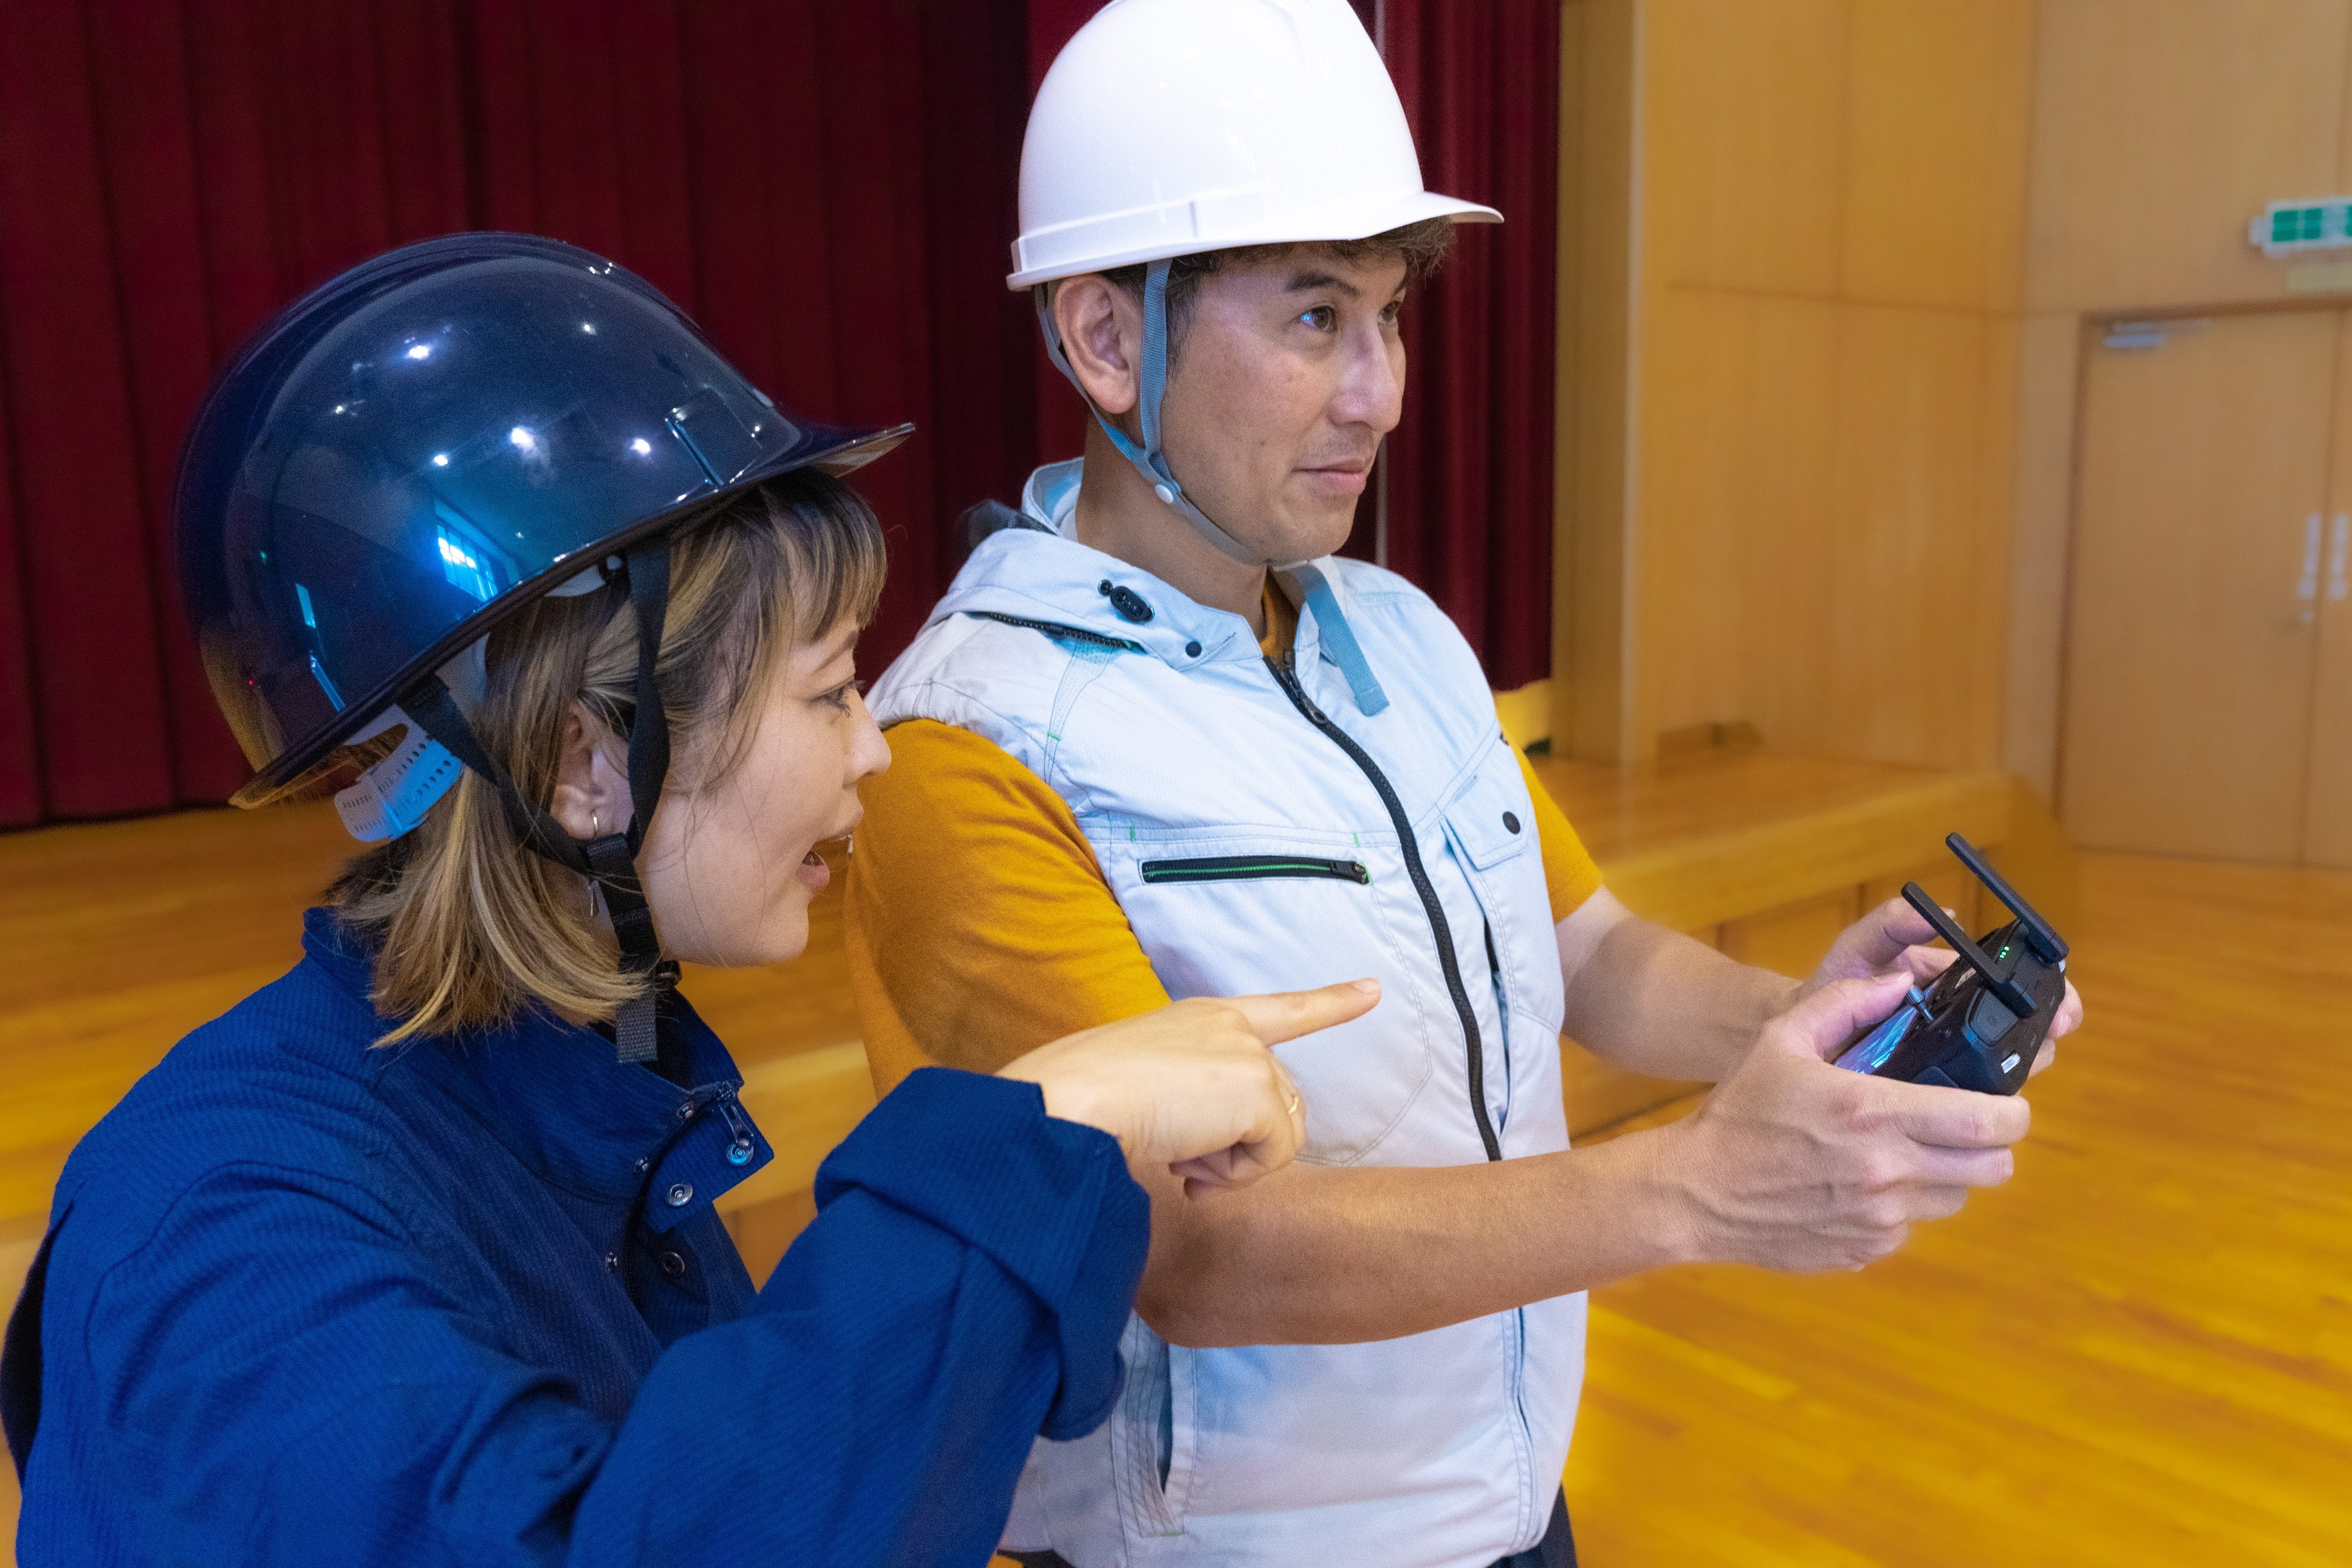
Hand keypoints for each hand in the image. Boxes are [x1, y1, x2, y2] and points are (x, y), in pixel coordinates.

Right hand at [998, 981, 1380, 1196]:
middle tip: (1183, 1160)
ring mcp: (1247, 1055)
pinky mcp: (1255, 1090)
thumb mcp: (1144, 1087)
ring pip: (1279, 1133)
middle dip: (1241, 1146)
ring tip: (1180, 1156)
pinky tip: (1188, 1163)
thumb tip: (1210, 1153)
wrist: (1069, 1102)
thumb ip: (1192, 1099)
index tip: (1373, 989)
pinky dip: (1233, 1174)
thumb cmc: (1083, 1101)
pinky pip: (1272, 1157)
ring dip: (1232, 1162)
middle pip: (1280, 1102)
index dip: (1331, 1002)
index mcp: (1201, 1018)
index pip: (1280, 1009)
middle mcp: (1230, 1026)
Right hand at [1661, 972, 2030, 1270]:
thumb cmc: (1739, 1111)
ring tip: (1902, 1151)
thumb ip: (1846, 1002)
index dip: (2012, 1110)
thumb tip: (1903, 983)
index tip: (2004, 1101)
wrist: (1696, 1192)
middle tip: (1962, 1126)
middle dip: (1990, 1144)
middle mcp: (1888, 1169)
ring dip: (1944, 1174)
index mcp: (1874, 1111)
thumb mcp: (1782, 1038)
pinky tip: (1858, 1184)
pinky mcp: (1868, 1248)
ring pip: (1956, 1197)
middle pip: (1994, 1168)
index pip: (1988, 1121)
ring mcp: (1881, 1217)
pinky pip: (1912, 1226)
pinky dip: (1900, 1205)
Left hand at [1800, 896, 2083, 1076]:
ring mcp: (1948, 1062)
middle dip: (2043, 1031)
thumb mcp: (1858, 949)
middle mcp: (1958, 1023)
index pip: (2015, 986)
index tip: (2062, 1005)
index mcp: (1950, 985)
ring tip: (2026, 1063)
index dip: (2046, 993)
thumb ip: (1890, 926)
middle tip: (2053, 1033)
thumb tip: (1940, 911)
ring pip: (2005, 1068)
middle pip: (2021, 1030)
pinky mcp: (1931, 1098)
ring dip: (2023, 1066)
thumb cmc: (1830, 986)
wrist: (1794, 1038)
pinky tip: (1987, 1104)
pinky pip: (1970, 1100)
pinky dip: (1985, 1102)